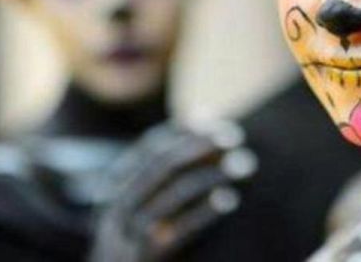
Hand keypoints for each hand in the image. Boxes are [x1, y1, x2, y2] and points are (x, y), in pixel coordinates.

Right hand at [89, 121, 256, 261]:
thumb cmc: (144, 244)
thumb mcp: (152, 204)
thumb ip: (175, 165)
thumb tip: (203, 112)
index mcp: (116, 190)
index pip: (150, 147)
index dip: (185, 131)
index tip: (220, 124)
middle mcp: (116, 208)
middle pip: (161, 166)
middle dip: (201, 147)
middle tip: (236, 137)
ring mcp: (127, 236)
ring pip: (171, 195)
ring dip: (211, 175)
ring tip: (244, 165)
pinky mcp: (144, 259)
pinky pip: (177, 231)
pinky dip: (204, 212)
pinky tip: (230, 199)